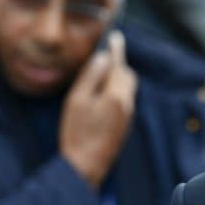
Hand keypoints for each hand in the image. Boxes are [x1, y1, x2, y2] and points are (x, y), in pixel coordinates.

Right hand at [59, 31, 137, 188]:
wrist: (86, 167)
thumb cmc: (77, 133)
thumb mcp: (77, 101)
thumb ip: (91, 77)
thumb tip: (103, 58)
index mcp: (116, 96)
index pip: (119, 65)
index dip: (116, 50)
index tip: (115, 37)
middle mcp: (127, 104)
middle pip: (127, 76)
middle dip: (118, 64)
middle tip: (105, 56)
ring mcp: (127, 116)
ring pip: (127, 89)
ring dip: (117, 78)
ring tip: (101, 74)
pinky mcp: (124, 126)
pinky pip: (124, 100)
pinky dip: (116, 91)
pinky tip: (102, 95)